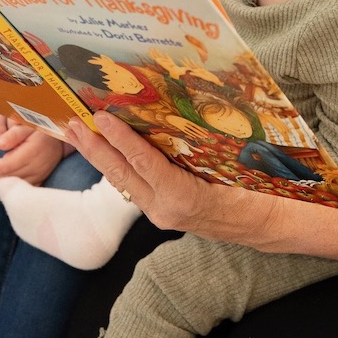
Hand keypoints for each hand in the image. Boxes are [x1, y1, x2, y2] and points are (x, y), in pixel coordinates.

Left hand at [0, 116, 64, 189]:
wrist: (61, 136)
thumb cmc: (42, 127)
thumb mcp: (29, 123)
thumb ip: (14, 133)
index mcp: (34, 151)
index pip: (7, 166)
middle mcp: (38, 166)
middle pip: (9, 177)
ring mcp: (40, 175)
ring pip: (15, 186)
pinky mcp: (41, 179)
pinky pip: (23, 190)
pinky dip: (9, 189)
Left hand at [66, 111, 267, 236]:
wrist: (264, 222)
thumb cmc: (255, 189)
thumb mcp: (231, 163)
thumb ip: (198, 146)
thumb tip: (172, 115)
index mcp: (181, 197)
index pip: (144, 162)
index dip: (120, 138)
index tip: (101, 116)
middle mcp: (164, 209)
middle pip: (122, 174)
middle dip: (94, 148)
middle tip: (72, 123)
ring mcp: (161, 213)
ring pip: (122, 182)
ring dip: (99, 157)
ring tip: (78, 133)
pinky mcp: (162, 211)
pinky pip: (133, 186)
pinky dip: (117, 166)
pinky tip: (105, 152)